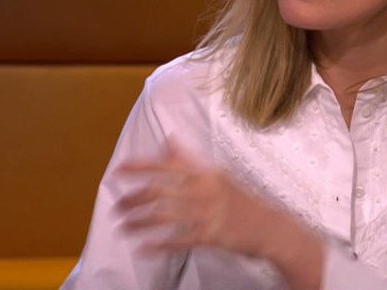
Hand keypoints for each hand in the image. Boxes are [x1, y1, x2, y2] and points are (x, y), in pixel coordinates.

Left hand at [115, 140, 273, 256]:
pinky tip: (143, 248)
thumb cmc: (241, 201)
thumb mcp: (218, 175)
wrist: (270, 227)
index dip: (141, 166)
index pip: (167, 164)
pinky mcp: (210, 236)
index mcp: (206, 172)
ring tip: (123, 226)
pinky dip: (157, 245)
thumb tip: (169, 139)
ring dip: (138, 222)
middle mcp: (205, 190)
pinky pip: (177, 240)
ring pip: (163, 216)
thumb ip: (191, 160)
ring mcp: (207, 213)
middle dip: (133, 199)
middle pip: (160, 191)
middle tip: (116, 206)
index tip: (119, 169)